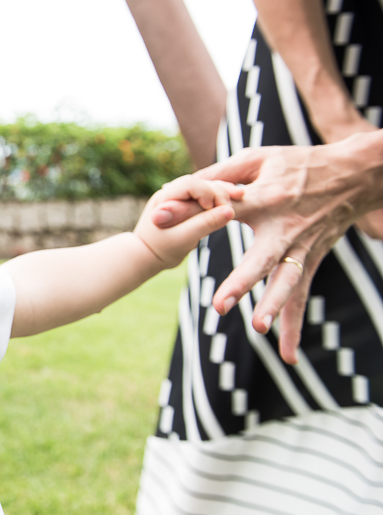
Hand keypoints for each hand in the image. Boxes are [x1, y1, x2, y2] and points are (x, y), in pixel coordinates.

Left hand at [135, 175, 239, 268]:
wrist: (147, 257)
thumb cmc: (161, 250)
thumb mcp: (184, 239)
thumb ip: (205, 224)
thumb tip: (229, 212)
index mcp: (165, 198)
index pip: (190, 184)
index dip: (207, 192)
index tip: (216, 207)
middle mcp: (172, 193)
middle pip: (201, 183)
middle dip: (219, 191)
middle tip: (233, 205)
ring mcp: (180, 198)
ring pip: (206, 188)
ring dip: (222, 192)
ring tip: (240, 196)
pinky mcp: (189, 205)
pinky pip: (207, 197)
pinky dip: (220, 199)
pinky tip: (236, 199)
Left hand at [192, 135, 382, 362]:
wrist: (356, 175)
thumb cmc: (301, 163)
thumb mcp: (260, 158)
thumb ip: (221, 173)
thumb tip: (182, 185)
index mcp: (267, 199)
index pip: (222, 208)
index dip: (190, 210)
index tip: (158, 217)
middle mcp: (286, 228)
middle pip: (262, 259)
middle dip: (242, 282)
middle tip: (219, 304)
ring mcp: (302, 248)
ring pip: (287, 283)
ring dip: (274, 307)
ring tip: (258, 328)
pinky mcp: (311, 262)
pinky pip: (301, 297)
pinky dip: (295, 327)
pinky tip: (288, 356)